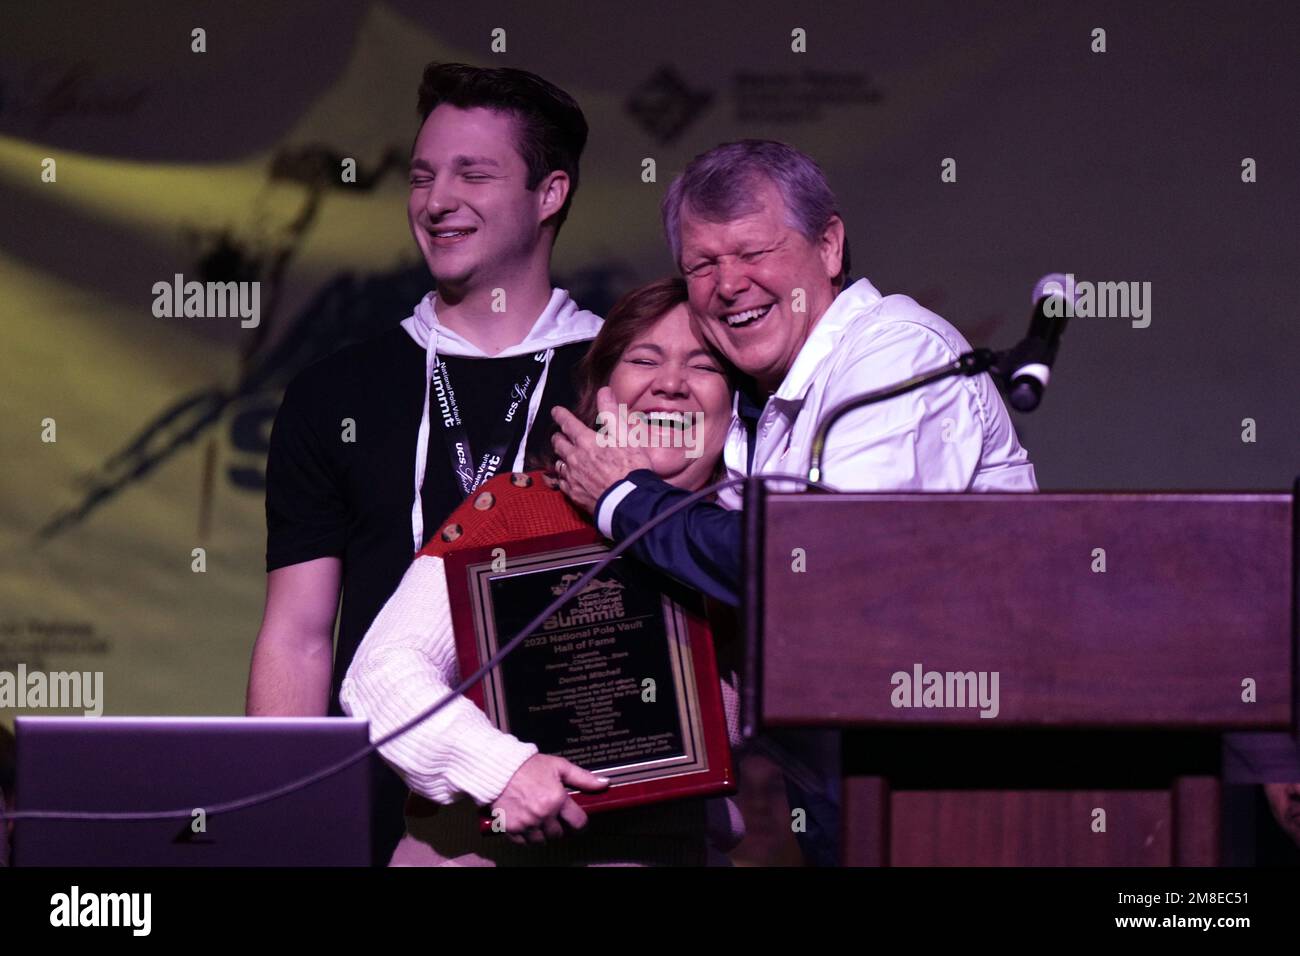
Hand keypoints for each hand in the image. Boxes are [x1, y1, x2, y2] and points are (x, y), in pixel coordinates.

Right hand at [490, 754, 609, 844]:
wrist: (499, 768)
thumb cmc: (529, 766)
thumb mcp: (559, 766)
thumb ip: (583, 778)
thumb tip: (604, 783)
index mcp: (557, 799)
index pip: (578, 823)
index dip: (579, 823)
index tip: (576, 821)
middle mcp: (543, 815)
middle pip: (559, 834)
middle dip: (559, 827)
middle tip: (554, 817)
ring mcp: (526, 823)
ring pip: (542, 841)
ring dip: (543, 833)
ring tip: (540, 820)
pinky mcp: (511, 828)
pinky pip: (524, 842)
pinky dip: (526, 836)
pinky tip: (527, 823)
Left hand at [551, 387, 653, 514]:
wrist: (628, 500)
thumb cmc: (631, 466)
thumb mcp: (625, 435)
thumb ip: (611, 412)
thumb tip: (604, 391)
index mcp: (586, 441)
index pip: (568, 423)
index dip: (561, 415)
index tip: (556, 411)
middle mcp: (574, 457)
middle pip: (558, 443)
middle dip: (558, 437)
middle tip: (559, 435)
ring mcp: (572, 477)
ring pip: (559, 463)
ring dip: (561, 457)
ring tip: (565, 457)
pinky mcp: (574, 494)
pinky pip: (562, 482)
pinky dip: (563, 477)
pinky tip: (568, 478)